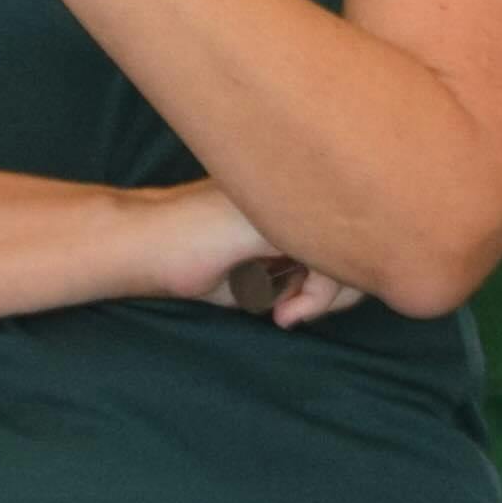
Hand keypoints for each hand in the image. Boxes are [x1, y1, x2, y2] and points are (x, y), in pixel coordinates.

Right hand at [123, 178, 375, 326]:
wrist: (143, 244)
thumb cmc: (191, 259)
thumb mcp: (258, 273)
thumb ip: (301, 275)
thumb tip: (344, 292)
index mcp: (294, 193)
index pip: (348, 230)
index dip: (340, 276)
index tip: (296, 307)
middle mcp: (299, 187)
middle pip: (359, 239)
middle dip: (338, 291)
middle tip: (293, 315)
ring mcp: (293, 195)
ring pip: (350, 251)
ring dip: (325, 299)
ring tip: (285, 315)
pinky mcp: (285, 214)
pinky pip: (331, 259)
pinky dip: (316, 296)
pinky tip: (283, 312)